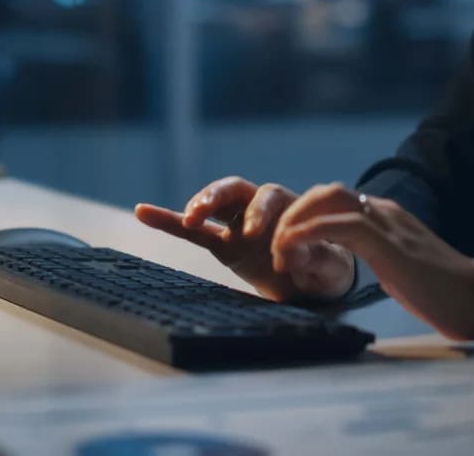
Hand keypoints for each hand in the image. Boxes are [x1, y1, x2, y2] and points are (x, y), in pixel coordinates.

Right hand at [134, 177, 355, 302]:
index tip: (259, 241)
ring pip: (215, 203)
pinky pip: (193, 230)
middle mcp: (262, 208)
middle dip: (222, 197)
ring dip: (201, 204)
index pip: (274, 200)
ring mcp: (239, 223)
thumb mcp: (330, 268)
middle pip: (239, 189)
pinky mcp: (223, 243)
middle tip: (210, 213)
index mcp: (291, 207)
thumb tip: (295, 254)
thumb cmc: (327, 269)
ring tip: (190, 215)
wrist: (317, 283)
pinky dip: (169, 221)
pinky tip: (142, 211)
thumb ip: (317, 260)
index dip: (264, 216)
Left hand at [271, 183, 473, 341]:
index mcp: (389, 217)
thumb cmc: (444, 294)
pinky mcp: (390, 246)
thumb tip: (357, 265)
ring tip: (279, 253)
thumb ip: (380, 258)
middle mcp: (386, 212)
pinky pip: (342, 225)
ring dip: (295, 222)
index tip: (286, 248)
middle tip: (276, 248)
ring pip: (329, 199)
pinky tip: (294, 251)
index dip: (304, 217)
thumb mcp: (401, 270)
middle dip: (293, 213)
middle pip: (327, 191)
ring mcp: (389, 225)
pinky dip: (309, 232)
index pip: (336, 200)